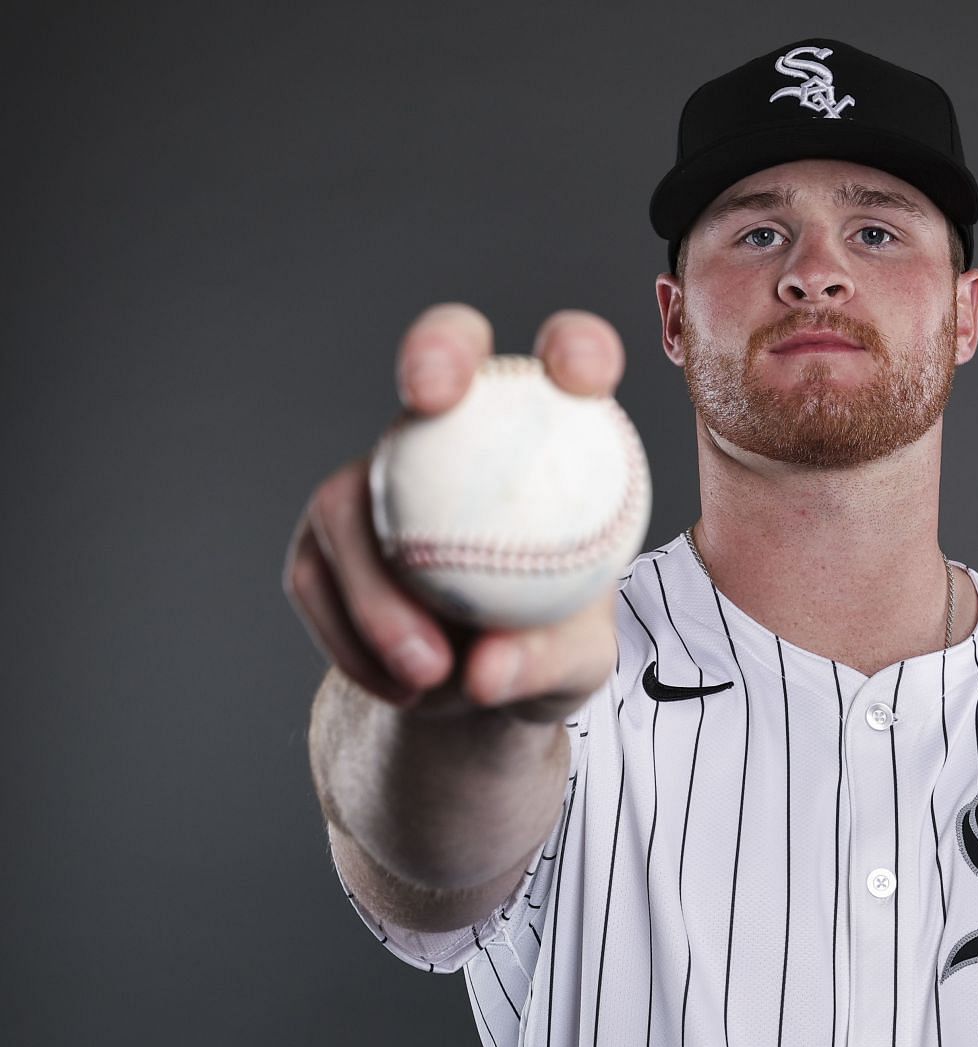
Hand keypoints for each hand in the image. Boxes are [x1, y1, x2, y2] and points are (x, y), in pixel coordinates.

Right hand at [284, 303, 628, 719]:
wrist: (475, 694)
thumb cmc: (548, 653)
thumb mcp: (575, 670)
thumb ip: (547, 660)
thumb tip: (487, 667)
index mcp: (547, 438)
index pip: (571, 361)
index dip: (575, 344)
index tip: (578, 376)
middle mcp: (457, 431)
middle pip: (445, 350)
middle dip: (436, 348)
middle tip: (430, 394)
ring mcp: (379, 475)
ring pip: (355, 498)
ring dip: (381, 594)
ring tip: (430, 674)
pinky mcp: (323, 536)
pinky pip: (322, 579)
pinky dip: (360, 644)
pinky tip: (406, 691)